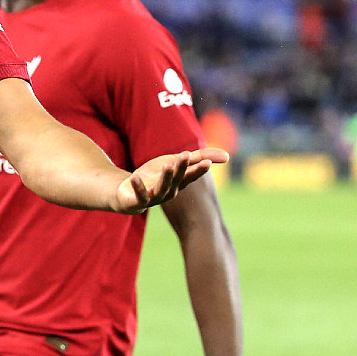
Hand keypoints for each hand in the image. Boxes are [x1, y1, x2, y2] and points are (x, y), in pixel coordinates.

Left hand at [114, 148, 229, 213]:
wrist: (128, 192)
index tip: (207, 162)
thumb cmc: (156, 177)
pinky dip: (138, 187)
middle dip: (182, 168)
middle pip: (177, 179)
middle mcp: (169, 192)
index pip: (191, 175)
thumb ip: (199, 158)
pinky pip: (139, 195)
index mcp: (179, 183)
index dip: (198, 169)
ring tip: (167, 164)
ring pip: (162, 188)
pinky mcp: (138, 201)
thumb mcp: (176, 163)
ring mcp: (154, 198)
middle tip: (185, 155)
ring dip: (165, 177)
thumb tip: (227, 156)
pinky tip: (135, 177)